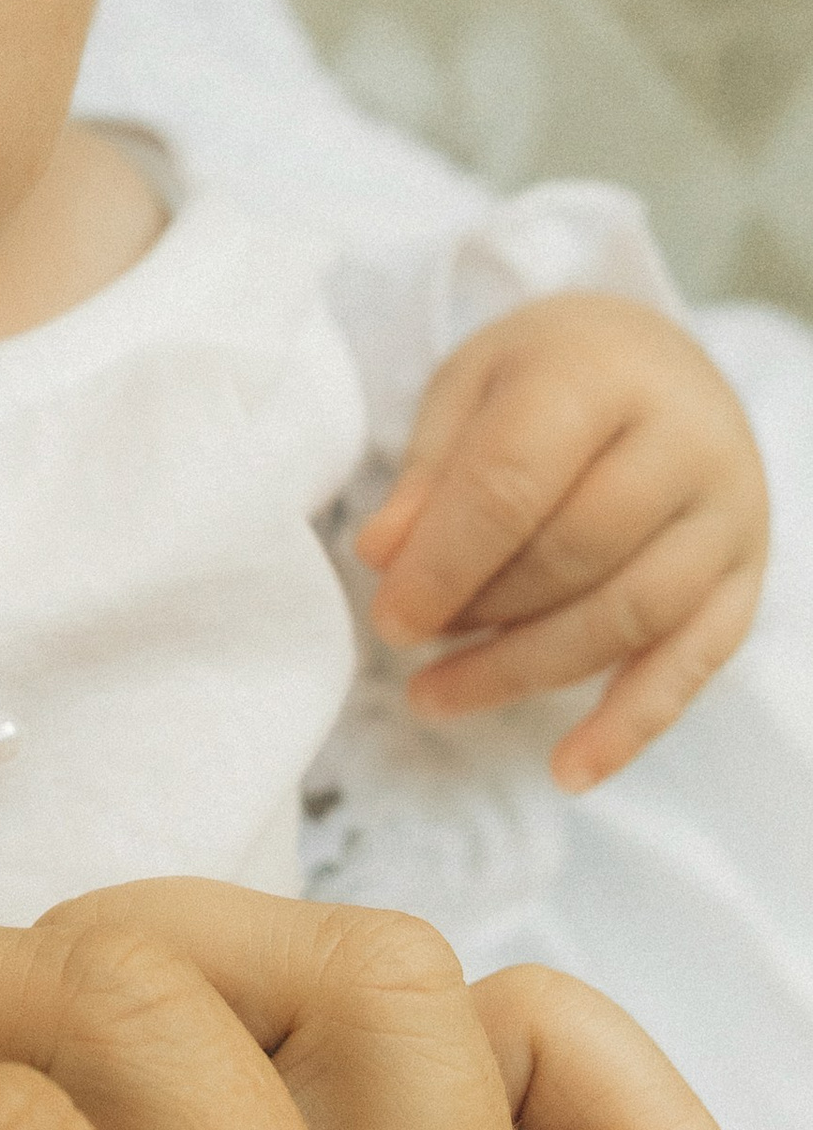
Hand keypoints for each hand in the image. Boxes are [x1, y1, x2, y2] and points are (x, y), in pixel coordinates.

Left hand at [354, 293, 769, 787]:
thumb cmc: (543, 374)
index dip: (445, 559)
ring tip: (436, 695)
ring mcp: (730, 514)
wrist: (651, 358)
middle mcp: (685, 443)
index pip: (516, 481)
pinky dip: (633, 724)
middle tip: (401, 640)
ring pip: (631, 615)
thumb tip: (382, 555)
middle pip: (577, 553)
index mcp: (601, 375)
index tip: (389, 616)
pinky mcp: (747, 575)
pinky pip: (695, 662)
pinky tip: (571, 770)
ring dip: (527, 670)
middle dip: (480, 612)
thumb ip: (430, 472)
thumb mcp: (469, 389)